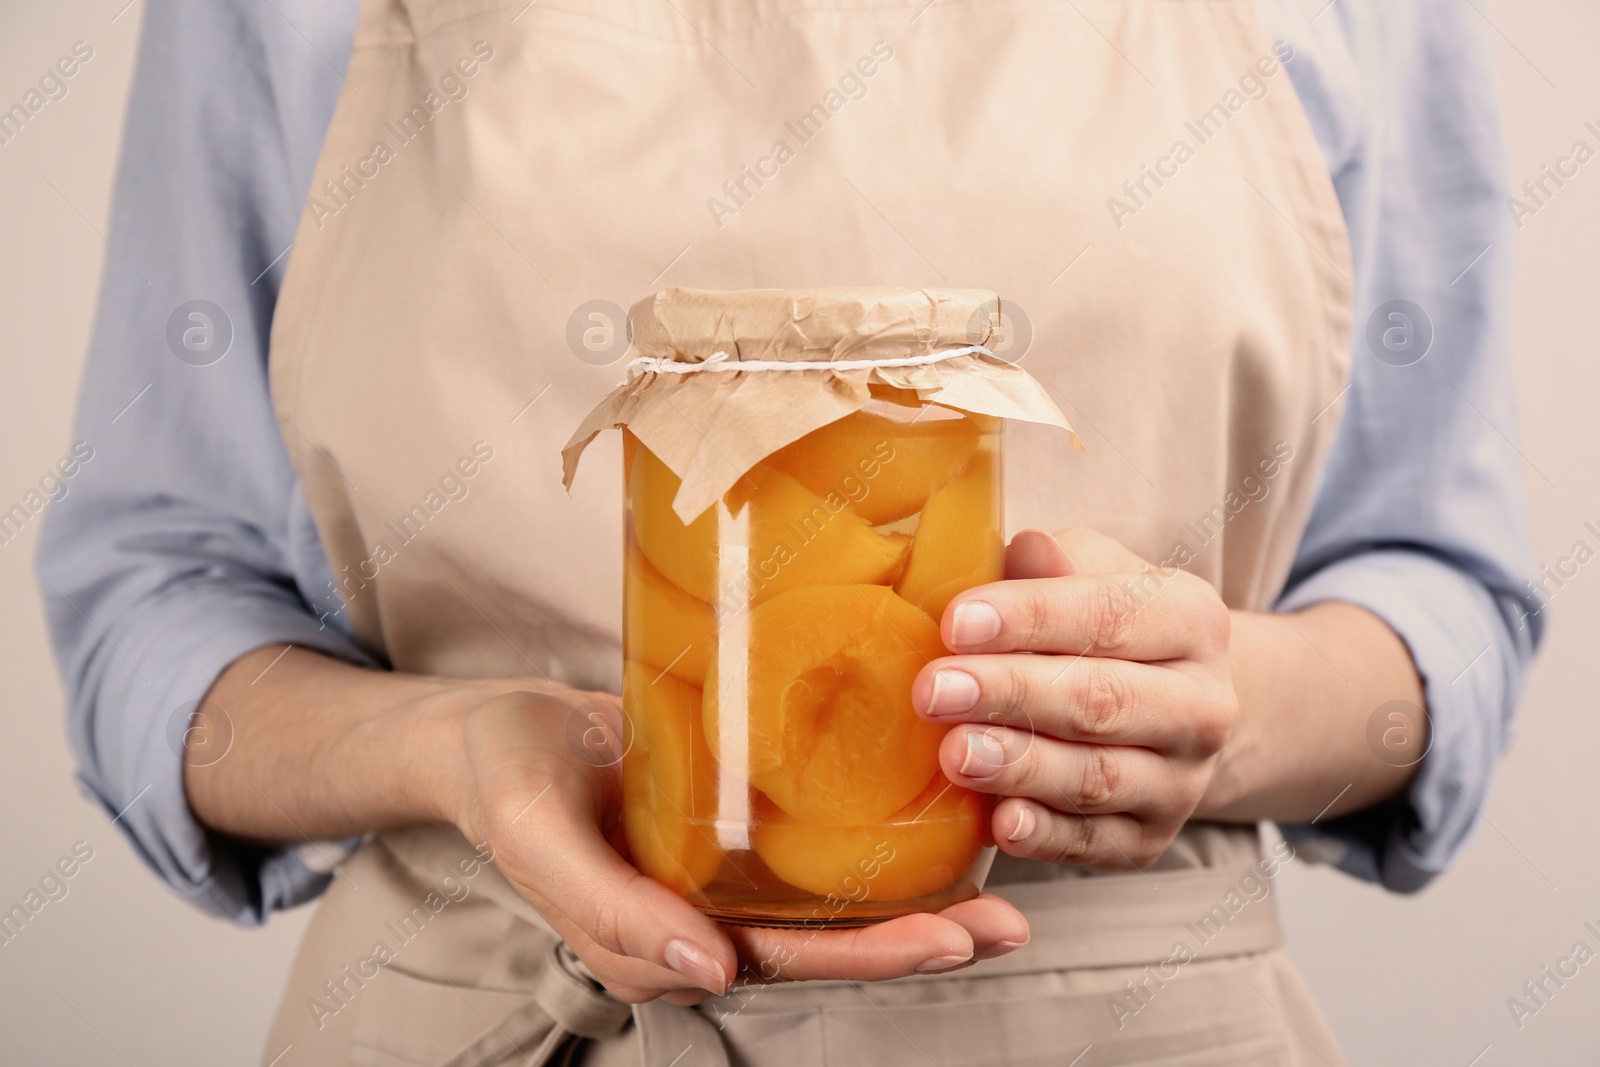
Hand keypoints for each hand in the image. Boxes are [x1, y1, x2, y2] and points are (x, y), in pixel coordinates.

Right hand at [448, 687, 1028, 1004]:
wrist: (490, 732)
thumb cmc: (505, 778)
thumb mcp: (537, 836)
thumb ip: (611, 912)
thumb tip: (711, 973)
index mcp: (659, 943)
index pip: (782, 963)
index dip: (867, 958)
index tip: (945, 941)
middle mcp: (702, 924)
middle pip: (826, 943)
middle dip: (920, 938)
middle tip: (1003, 920)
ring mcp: (719, 881)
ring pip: (829, 905)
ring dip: (912, 899)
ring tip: (997, 887)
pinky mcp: (729, 834)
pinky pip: (809, 852)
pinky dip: (872, 847)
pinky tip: (930, 824)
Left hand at [911, 528, 1236, 869]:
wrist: (1172, 707)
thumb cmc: (1106, 624)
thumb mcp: (1094, 572)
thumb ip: (1057, 562)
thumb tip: (1025, 549)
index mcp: (1191, 620)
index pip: (1109, 616)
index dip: (1030, 618)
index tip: (955, 622)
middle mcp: (1203, 704)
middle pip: (1102, 701)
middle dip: (1010, 694)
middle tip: (933, 692)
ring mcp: (1182, 781)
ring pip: (1097, 777)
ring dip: (1020, 767)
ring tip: (954, 753)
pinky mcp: (1152, 840)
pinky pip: (1095, 843)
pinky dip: (1046, 836)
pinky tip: (997, 821)